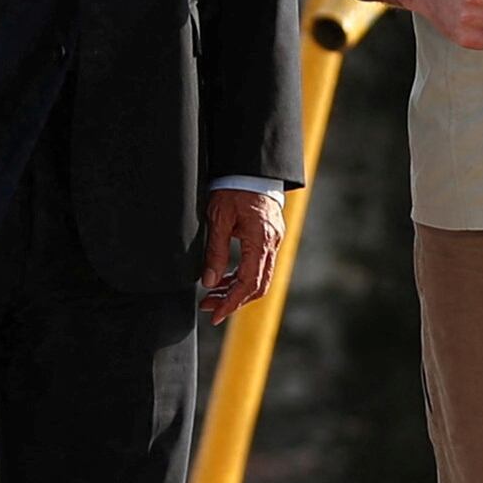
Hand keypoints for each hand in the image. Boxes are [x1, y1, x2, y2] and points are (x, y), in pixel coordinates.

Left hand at [198, 186, 287, 322]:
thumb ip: (215, 252)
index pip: (250, 283)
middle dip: (234, 301)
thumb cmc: (234, 187)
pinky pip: (259, 265)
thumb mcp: (218, 218)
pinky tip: (224, 279)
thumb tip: (209, 282)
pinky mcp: (270, 237)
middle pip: (258, 285)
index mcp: (261, 239)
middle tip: (210, 309)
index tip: (216, 315)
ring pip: (260, 277)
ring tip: (211, 295)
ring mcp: (273, 240)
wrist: (251, 167)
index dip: (232, 303)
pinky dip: (242, 276)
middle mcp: (272, 243)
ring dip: (237, 290)